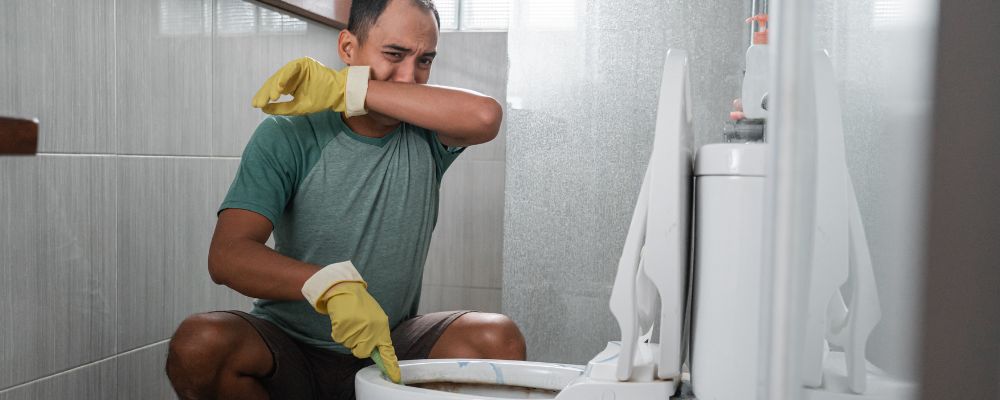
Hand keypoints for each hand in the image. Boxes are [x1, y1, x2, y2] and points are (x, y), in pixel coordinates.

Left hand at [252, 57, 369, 116]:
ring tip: (270, 97)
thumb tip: (263, 108)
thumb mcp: (298, 107)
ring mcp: (297, 67)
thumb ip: (281, 107)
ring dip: (274, 86)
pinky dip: (285, 77)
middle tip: (258, 103)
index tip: (256, 105)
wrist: (339, 93)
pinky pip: (291, 69)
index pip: (274, 89)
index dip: (264, 96)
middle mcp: (292, 74)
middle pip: (274, 82)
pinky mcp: (304, 63)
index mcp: (290, 84)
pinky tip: (279, 88)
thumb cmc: (321, 99)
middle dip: (266, 92)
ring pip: (280, 75)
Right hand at [320, 282, 401, 382]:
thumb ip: (377, 334)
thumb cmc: (360, 306)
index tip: (396, 378)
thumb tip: (376, 351)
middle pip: (362, 352)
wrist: (346, 289)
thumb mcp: (375, 318)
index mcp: (382, 327)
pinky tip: (342, 319)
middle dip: (356, 345)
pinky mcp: (344, 325)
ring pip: (348, 345)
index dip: (391, 366)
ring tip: (350, 320)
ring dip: (346, 335)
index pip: (387, 350)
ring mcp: (358, 327)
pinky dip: (337, 330)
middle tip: (356, 329)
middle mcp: (372, 328)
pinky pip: (338, 337)